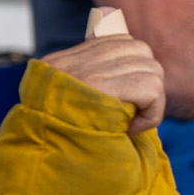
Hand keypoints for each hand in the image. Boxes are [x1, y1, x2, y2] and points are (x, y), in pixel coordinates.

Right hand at [39, 7, 167, 134]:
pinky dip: (152, 112)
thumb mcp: (68, 105)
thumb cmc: (59, 142)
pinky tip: (132, 129)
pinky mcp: (102, 87)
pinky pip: (152, 88)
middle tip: (134, 114)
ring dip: (151, 101)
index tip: (126, 99)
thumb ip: (92, 84)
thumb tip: (125, 68)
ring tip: (131, 124)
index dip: (134, 67)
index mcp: (66, 60)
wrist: (41, 156)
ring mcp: (87, 71)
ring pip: (151, 69)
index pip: (118, 39)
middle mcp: (74, 59)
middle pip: (140, 50)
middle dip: (148, 82)